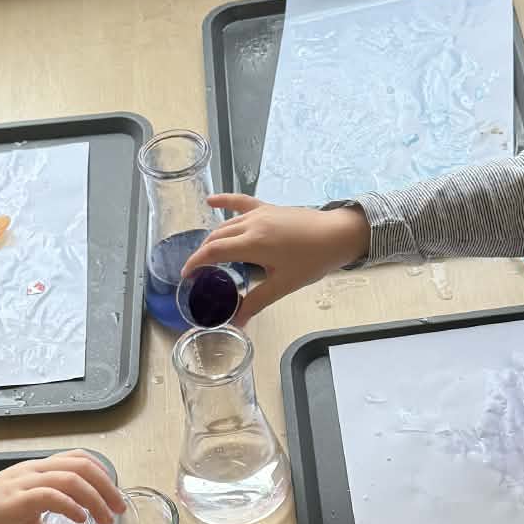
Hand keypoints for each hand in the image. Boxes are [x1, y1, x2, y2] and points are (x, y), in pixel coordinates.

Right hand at [0, 453, 125, 523]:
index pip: (77, 458)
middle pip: (81, 465)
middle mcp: (32, 471)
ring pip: (70, 478)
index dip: (102, 473)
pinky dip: (70, 505)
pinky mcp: (15, 499)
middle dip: (107, 486)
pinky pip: (49, 494)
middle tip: (118, 509)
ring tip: (105, 518)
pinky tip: (80, 519)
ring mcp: (23, 483)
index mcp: (36, 472)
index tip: (115, 495)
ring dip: (94, 498)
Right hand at [183, 194, 368, 324]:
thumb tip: (237, 322)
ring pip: (226, 224)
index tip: (186, 276)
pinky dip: (224, 202)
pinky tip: (211, 201)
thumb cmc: (312, 260)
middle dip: (202, 254)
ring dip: (213, 238)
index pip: (213, 252)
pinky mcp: (268, 208)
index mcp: (252, 244)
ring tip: (208, 255)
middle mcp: (251, 225)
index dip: (195, 263)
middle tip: (198, 273)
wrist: (338, 234)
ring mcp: (259, 214)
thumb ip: (256, 302)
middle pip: (216, 238)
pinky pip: (240, 203)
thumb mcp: (283, 285)